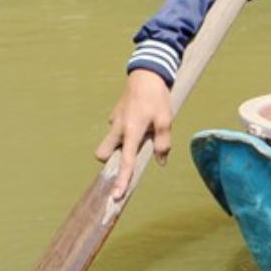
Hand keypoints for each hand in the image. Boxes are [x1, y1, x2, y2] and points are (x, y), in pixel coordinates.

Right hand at [95, 68, 172, 199]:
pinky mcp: (114, 115)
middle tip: (131, 151)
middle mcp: (118, 128)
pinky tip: (140, 119)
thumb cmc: (157, 97)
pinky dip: (125, 131)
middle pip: (103, 154)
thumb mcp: (166, 119)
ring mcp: (114, 121)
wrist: (146, 74)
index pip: (126, 161)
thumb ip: (163, 143)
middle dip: (113, 159)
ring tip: (140, 133)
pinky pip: (116, 129)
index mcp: (132, 131)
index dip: (122, 180)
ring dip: (119, 144)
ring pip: (108, 141)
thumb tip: (160, 162)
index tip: (116, 196)